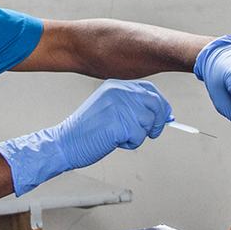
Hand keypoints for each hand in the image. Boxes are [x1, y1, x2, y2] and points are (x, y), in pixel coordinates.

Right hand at [0, 79, 171, 194]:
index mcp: (116, 86)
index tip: (165, 116)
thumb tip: (162, 114)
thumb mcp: (109, 108)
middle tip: (153, 133)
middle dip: (158, 121)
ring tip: (119, 136)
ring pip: (149, 122)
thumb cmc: (85, 130)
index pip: (149, 90)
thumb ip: (132, 107)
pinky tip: (114, 141)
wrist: (65, 143)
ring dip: (139, 134)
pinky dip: (131, 144)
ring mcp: (119, 107)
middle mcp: (119, 92)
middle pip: (155, 104)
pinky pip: (139, 137)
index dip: (161, 104)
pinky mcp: (119, 124)